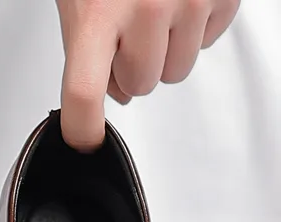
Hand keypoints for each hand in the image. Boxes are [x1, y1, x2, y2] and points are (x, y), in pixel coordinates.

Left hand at [55, 0, 240, 149]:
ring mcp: (190, 0)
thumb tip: (114, 95)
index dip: (83, 128)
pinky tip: (178, 0)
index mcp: (97, 14)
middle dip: (130, 68)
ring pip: (175, 71)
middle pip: (138, 86)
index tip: (85, 140)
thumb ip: (89, 52)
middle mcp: (146, 8)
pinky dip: (193, 29)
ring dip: (163, 52)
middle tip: (125, 31)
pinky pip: (208, 42)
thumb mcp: (80, 3)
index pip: (84, 94)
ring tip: (153, 11)